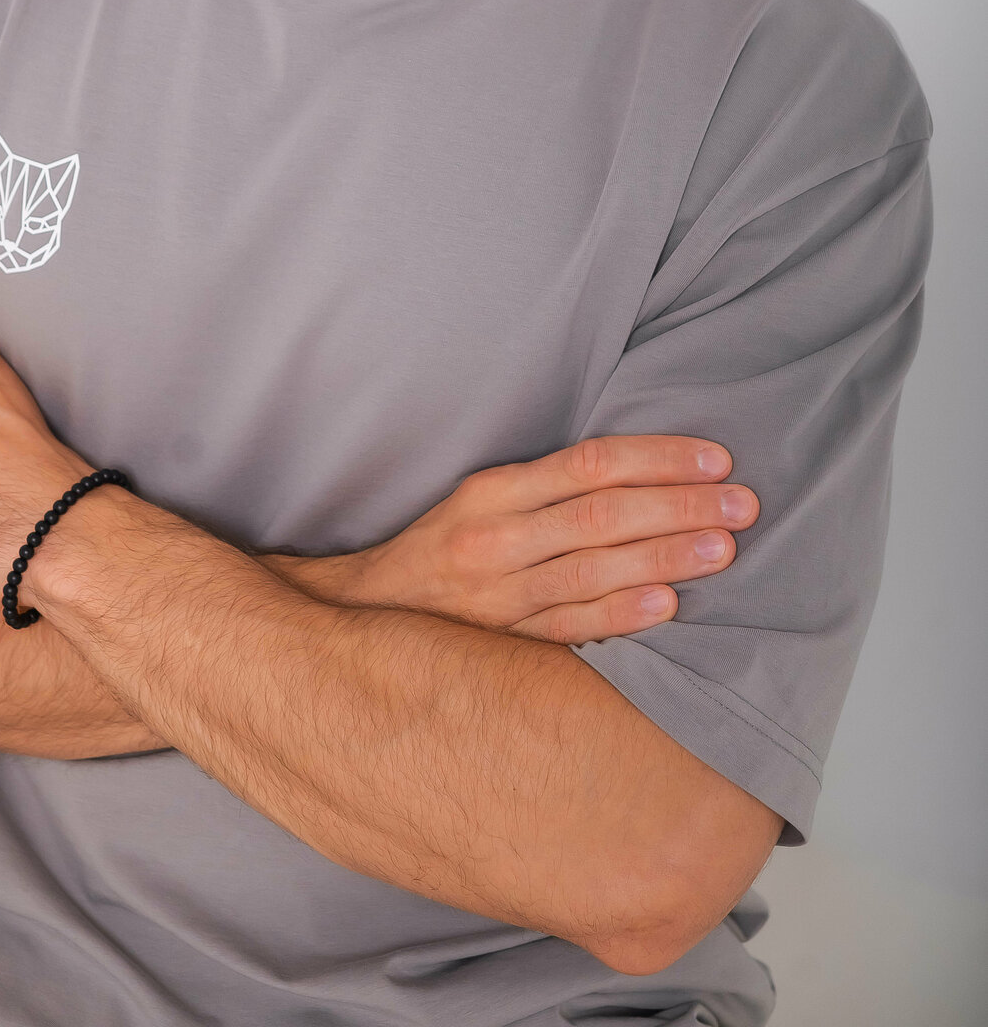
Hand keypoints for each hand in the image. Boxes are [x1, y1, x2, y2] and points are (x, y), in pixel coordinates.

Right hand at [280, 435, 757, 643]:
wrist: (363, 615)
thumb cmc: (441, 550)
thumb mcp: (480, 500)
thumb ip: (548, 489)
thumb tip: (640, 475)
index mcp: (493, 491)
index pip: (590, 464)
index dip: (657, 459)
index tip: (715, 459)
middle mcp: (496, 538)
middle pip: (604, 515)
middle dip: (680, 505)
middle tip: (741, 503)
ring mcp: (499, 596)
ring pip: (596, 570)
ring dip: (667, 557)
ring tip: (724, 548)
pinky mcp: (504, 645)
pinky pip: (573, 629)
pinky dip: (623, 617)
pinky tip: (670, 607)